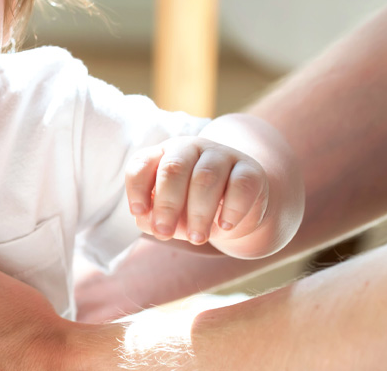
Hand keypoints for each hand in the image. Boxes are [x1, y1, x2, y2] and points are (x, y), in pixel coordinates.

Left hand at [126, 136, 268, 246]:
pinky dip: (231, 209)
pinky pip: (240, 185)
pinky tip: (225, 226)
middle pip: (174, 168)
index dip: (137, 188)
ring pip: (205, 177)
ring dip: (198, 212)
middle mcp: (190, 149)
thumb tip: (147, 220)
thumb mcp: (169, 214)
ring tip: (197, 238)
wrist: (238, 209)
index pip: (142, 163)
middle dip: (167, 204)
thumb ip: (152, 217)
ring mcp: (221, 155)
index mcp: (163, 155)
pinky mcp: (250, 170)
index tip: (139, 212)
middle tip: (164, 233)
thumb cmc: (191, 208)